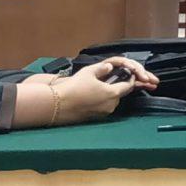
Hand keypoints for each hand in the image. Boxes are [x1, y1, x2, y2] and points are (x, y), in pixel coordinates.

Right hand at [15, 57, 159, 128]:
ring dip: (108, 95)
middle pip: (120, 94)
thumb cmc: (73, 87)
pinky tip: (89, 97)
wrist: (56, 105)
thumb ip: (102, 68)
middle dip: (117, 87)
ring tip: (96, 88)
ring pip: (111, 102)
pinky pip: (102, 108)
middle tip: (108, 80)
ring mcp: (103, 113)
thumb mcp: (88, 72)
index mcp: (112, 93)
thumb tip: (110, 66)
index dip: (129, 79)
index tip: (127, 74)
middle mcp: (111, 105)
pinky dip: (100, 102)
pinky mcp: (95, 119)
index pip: (128, 86)